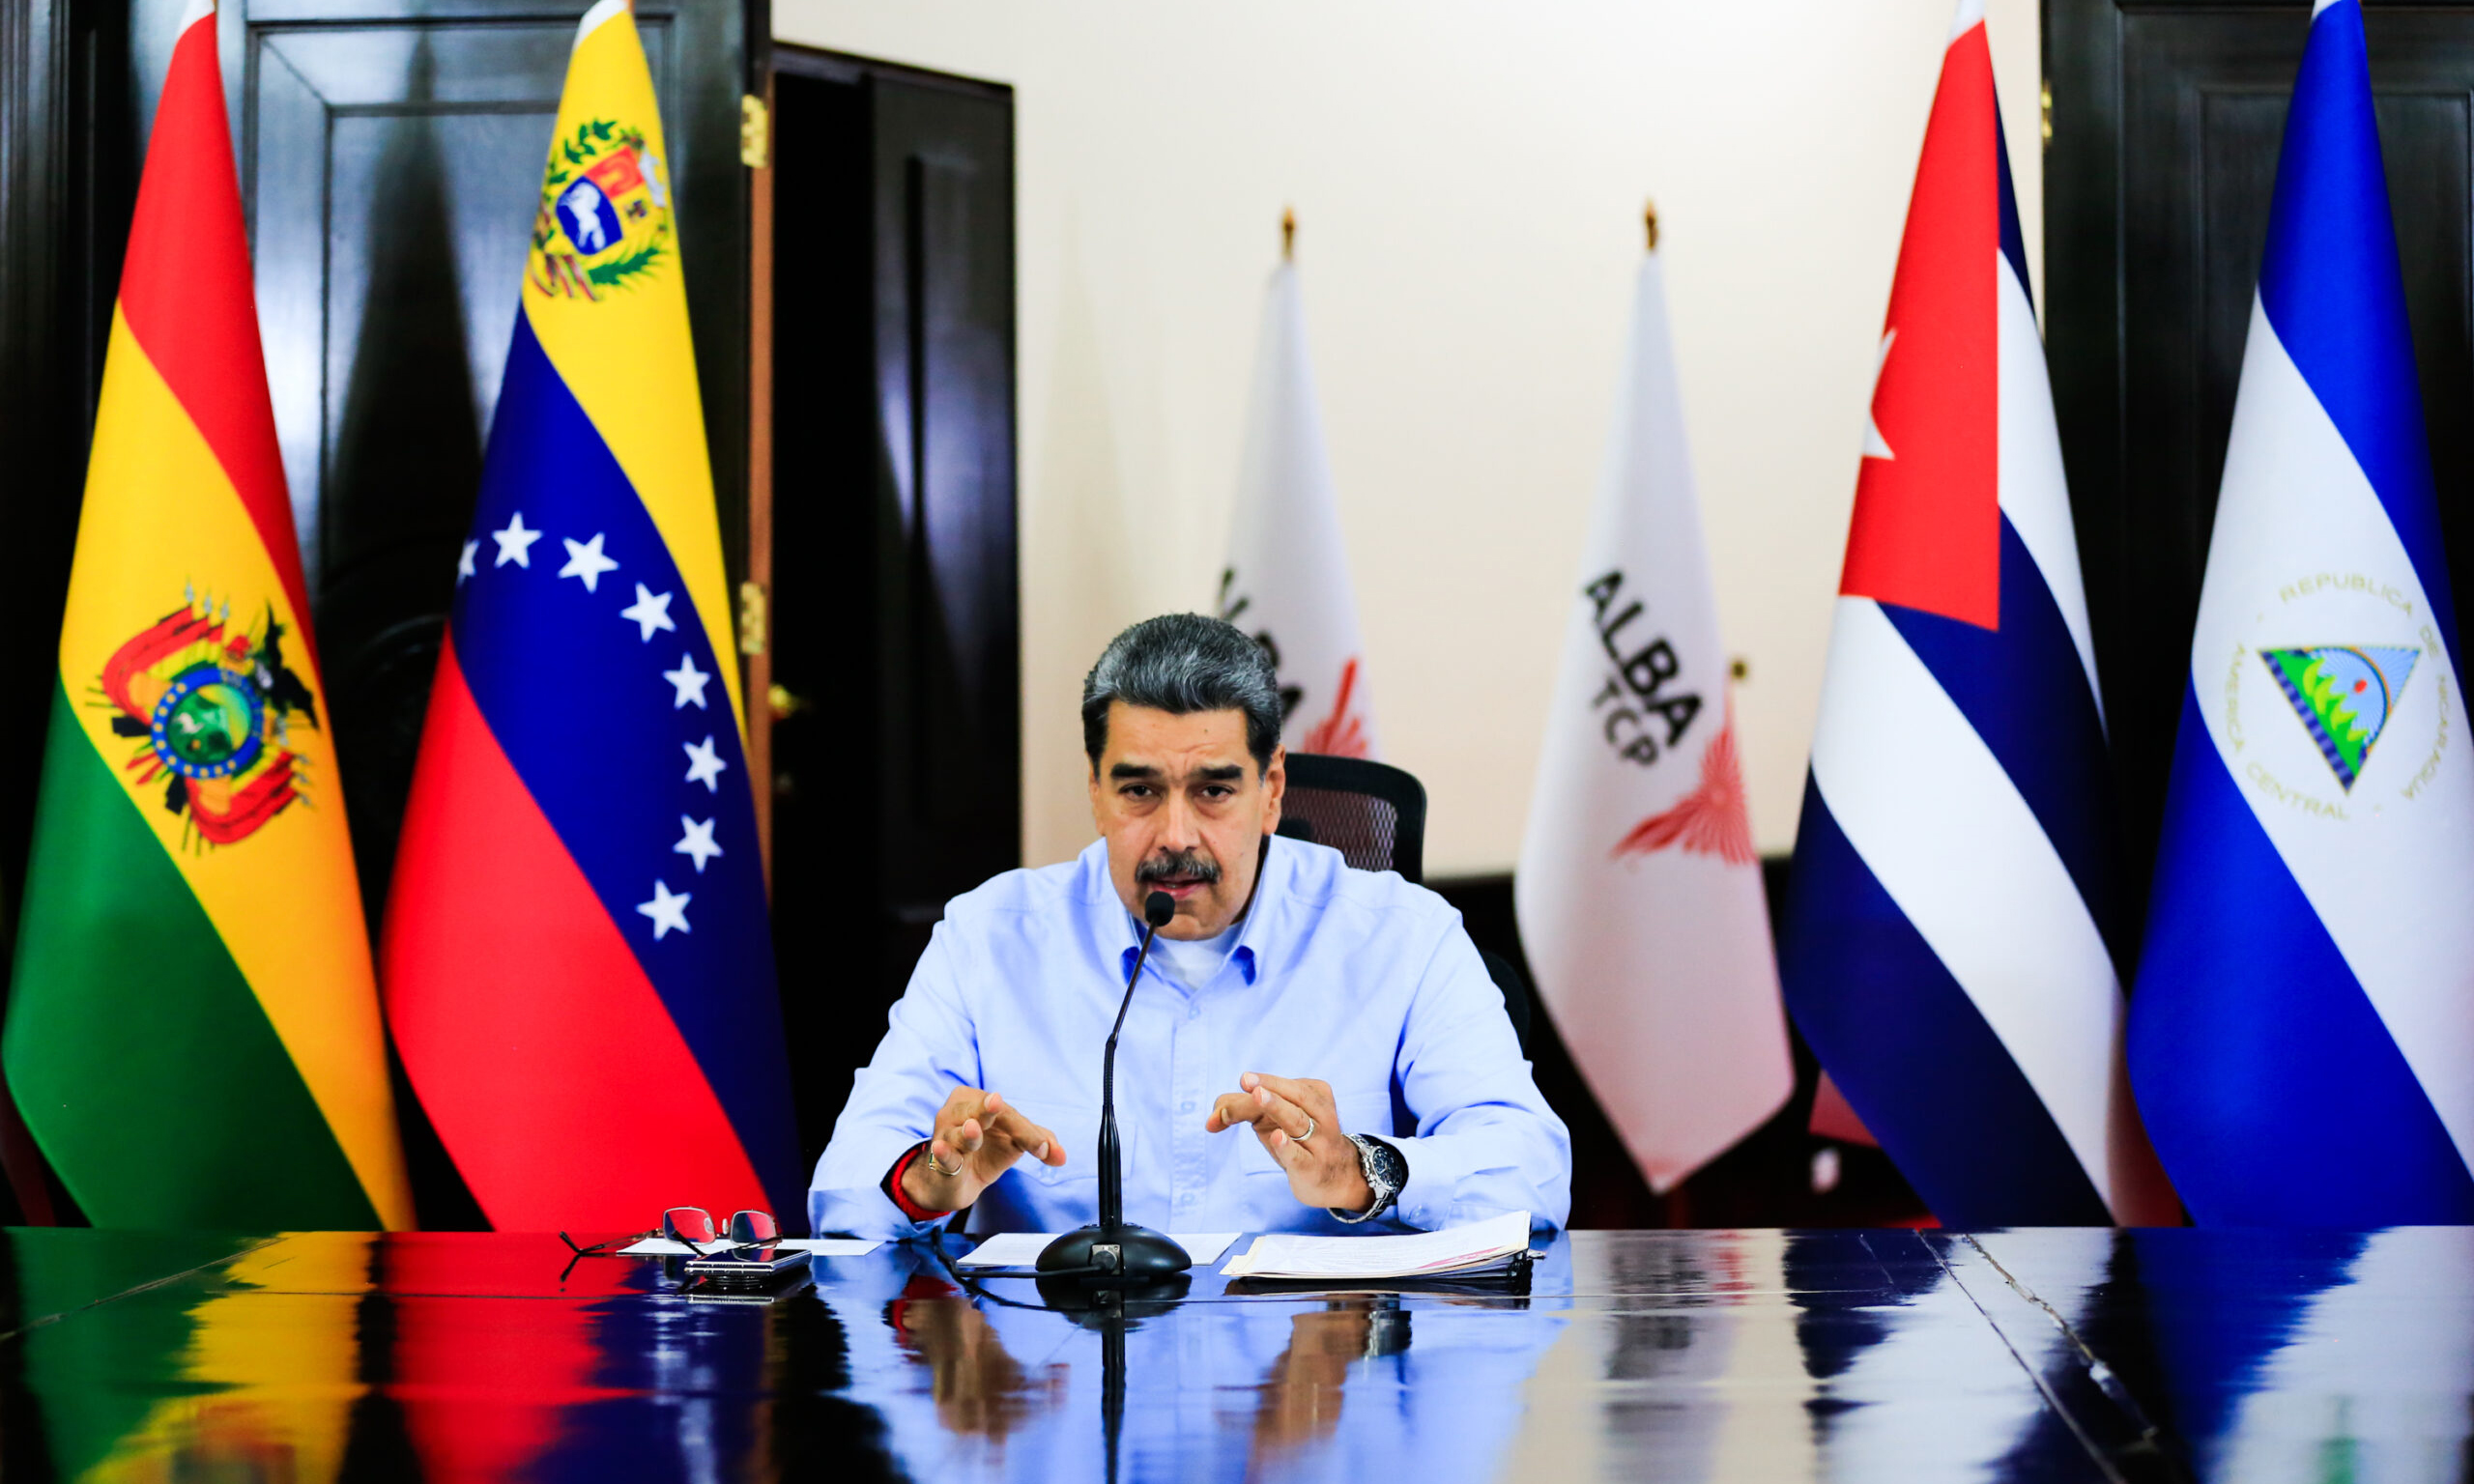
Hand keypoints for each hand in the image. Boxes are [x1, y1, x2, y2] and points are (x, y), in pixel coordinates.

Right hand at [901, 1087, 1064, 1211]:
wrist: (954, 1184)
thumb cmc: (985, 1152)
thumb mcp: (1014, 1143)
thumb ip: (1039, 1143)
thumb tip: (1062, 1158)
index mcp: (979, 1101)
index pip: (1007, 1112)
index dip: (1026, 1130)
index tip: (1042, 1150)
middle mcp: (959, 1112)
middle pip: (982, 1113)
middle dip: (992, 1113)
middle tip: (997, 1103)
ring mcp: (945, 1135)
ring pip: (958, 1133)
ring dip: (967, 1133)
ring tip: (973, 1129)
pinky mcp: (938, 1161)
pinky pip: (941, 1155)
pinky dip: (943, 1153)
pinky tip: (942, 1149)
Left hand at [1206, 1072, 1372, 1212]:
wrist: (1336, 1179)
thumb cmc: (1298, 1141)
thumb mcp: (1273, 1119)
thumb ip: (1238, 1108)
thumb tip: (1209, 1121)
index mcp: (1314, 1094)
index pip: (1283, 1087)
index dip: (1254, 1088)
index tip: (1233, 1091)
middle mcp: (1321, 1114)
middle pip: (1295, 1096)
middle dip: (1270, 1087)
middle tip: (1246, 1079)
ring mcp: (1320, 1143)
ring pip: (1298, 1121)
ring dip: (1277, 1107)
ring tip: (1257, 1096)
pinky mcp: (1312, 1169)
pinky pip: (1300, 1157)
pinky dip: (1288, 1147)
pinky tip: (1277, 1137)